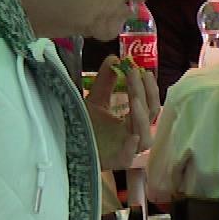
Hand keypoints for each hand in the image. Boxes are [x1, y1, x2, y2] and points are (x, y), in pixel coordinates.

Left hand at [87, 56, 159, 170]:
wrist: (68, 149)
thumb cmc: (85, 127)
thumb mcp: (96, 99)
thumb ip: (106, 81)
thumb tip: (114, 57)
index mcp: (134, 122)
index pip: (148, 104)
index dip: (147, 87)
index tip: (139, 69)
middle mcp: (135, 135)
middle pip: (150, 116)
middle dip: (145, 94)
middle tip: (135, 74)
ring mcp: (128, 150)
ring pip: (145, 136)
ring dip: (142, 117)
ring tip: (135, 99)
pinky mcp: (119, 162)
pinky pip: (130, 155)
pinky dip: (132, 146)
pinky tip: (133, 135)